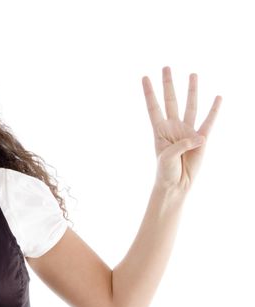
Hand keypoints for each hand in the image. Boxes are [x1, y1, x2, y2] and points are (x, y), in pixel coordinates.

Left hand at [142, 66, 221, 191]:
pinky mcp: (201, 139)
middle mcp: (173, 127)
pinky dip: (214, 110)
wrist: (176, 184)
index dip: (149, 93)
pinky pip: (209, 122)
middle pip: (170, 100)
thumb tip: (201, 138)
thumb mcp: (167, 157)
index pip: (153, 107)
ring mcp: (187, 131)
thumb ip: (182, 145)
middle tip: (166, 67)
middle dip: (168, 84)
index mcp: (159, 130)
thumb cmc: (166, 171)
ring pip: (190, 106)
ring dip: (191, 90)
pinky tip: (217, 97)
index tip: (144, 77)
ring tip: (193, 74)